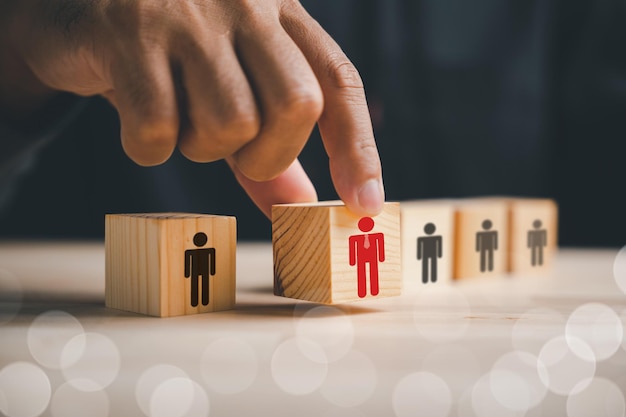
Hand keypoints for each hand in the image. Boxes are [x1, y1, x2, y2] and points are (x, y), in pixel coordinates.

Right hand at [3, 0, 383, 216]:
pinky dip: (148, 146)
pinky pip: (160, 128)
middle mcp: (244, 2)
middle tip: (233, 152)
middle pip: (297, 106)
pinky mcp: (128, 29)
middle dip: (268, 156)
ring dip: (200, 148)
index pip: (338, 83)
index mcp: (279, 12)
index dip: (359, 149)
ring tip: (175, 117)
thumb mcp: (228, 92)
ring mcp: (187, 12)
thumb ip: (266, 145)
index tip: (363, 205)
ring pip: (231, 123)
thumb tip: (301, 207)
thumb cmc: (167, 59)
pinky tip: (135, 118)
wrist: (74, 11)